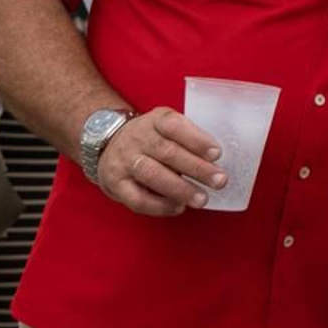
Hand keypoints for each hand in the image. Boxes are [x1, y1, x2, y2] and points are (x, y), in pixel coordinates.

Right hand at [96, 106, 227, 216]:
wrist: (107, 143)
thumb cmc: (150, 137)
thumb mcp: (166, 126)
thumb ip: (188, 138)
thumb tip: (215, 161)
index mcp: (155, 120)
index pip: (174, 125)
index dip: (196, 139)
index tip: (216, 153)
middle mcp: (137, 138)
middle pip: (168, 152)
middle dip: (197, 168)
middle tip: (220, 180)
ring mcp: (124, 161)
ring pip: (152, 175)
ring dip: (180, 189)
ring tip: (202, 199)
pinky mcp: (116, 184)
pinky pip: (138, 198)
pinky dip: (160, 205)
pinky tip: (178, 207)